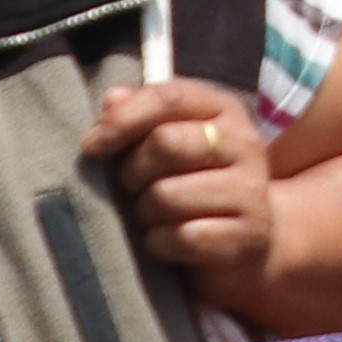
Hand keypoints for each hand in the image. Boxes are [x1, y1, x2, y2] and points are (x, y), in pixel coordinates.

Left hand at [85, 78, 275, 304]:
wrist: (248, 239)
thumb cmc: (196, 182)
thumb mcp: (172, 142)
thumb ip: (141, 116)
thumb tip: (112, 99)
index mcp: (225, 111)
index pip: (170, 97)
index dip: (123, 119)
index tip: (91, 145)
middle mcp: (245, 145)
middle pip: (166, 143)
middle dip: (133, 171)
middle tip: (132, 186)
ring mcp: (250, 191)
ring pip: (166, 196)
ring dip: (145, 212)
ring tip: (155, 214)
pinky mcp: (246, 235)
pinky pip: (180, 237)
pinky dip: (161, 243)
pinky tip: (168, 240)